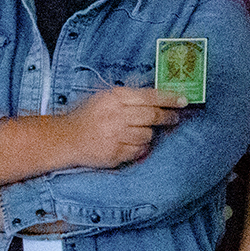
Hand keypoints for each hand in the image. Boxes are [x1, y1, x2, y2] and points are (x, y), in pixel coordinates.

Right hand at [59, 87, 186, 169]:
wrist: (65, 138)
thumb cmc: (88, 116)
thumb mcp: (105, 98)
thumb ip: (129, 97)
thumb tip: (159, 96)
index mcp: (114, 98)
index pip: (149, 96)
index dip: (169, 98)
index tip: (184, 100)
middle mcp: (115, 116)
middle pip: (152, 116)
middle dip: (168, 117)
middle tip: (174, 118)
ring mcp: (115, 137)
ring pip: (147, 136)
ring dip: (148, 134)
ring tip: (136, 131)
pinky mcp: (114, 154)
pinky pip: (138, 151)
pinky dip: (138, 148)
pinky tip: (129, 143)